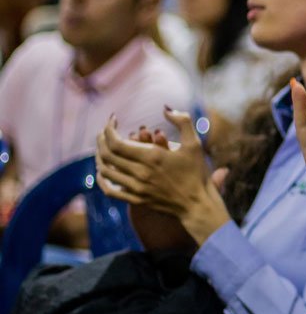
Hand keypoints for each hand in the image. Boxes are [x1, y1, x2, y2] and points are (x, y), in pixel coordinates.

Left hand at [96, 108, 229, 244]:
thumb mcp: (194, 144)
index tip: (112, 120)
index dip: (109, 129)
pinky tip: (102, 171)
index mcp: (152, 157)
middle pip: (107, 154)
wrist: (198, 204)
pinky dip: (101, 179)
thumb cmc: (197, 172)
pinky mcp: (136, 199)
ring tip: (103, 146)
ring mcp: (136, 188)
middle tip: (105, 130)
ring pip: (105, 170)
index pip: (116, 142)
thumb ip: (182, 122)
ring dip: (99, 156)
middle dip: (102, 139)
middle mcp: (140, 173)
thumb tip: (165, 109)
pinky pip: (109, 190)